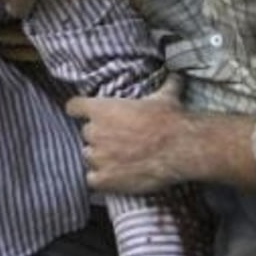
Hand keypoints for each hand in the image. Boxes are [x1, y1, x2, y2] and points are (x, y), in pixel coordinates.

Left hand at [66, 74, 187, 194]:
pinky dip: (100, 180)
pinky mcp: (106, 179)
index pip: (74, 107)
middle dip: (99, 137)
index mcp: (101, 109)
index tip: (83, 113)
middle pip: (86, 134)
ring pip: (88, 157)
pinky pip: (92, 180)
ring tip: (119, 160)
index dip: (79, 110)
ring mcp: (99, 157)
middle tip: (117, 141)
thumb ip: (163, 85)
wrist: (181, 148)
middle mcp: (95, 132)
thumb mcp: (164, 97)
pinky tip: (114, 178)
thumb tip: (175, 74)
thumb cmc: (170, 120)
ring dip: (99, 158)